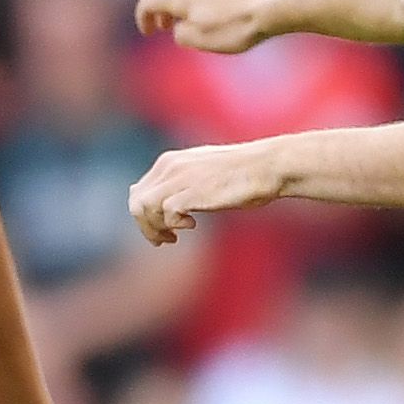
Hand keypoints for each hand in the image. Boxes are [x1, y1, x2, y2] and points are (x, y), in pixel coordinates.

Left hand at [129, 141, 289, 243]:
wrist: (267, 166)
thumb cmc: (242, 174)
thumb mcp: (204, 175)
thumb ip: (183, 184)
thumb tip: (169, 207)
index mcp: (169, 162)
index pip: (138, 192)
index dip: (144, 216)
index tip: (163, 230)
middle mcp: (169, 167)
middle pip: (136, 202)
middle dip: (146, 227)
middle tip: (165, 241)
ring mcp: (180, 178)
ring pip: (144, 208)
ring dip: (155, 229)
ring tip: (174, 237)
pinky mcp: (192, 191)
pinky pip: (167, 213)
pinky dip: (174, 225)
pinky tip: (193, 225)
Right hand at [134, 0, 280, 53]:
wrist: (274, 7)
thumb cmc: (238, 28)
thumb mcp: (203, 42)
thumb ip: (182, 34)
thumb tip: (180, 27)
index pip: (148, 0)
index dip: (143, 16)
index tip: (149, 31)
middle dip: (164, 6)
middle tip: (169, 24)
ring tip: (194, 7)